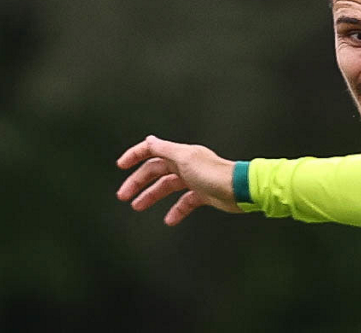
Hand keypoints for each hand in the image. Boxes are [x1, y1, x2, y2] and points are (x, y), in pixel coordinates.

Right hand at [116, 135, 241, 224]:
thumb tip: (149, 139)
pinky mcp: (203, 194)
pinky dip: (176, 211)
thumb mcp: (185, 159)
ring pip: (167, 187)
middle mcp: (187, 165)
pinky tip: (169, 219)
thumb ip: (165, 149)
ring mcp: (194, 179)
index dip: (136, 155)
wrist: (239, 190)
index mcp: (181, 154)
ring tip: (138, 206)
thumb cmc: (215, 174)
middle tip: (124, 195)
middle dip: (138, 182)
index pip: (153, 150)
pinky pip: (184, 202)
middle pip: (156, 171)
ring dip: (152, 196)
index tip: (121, 165)